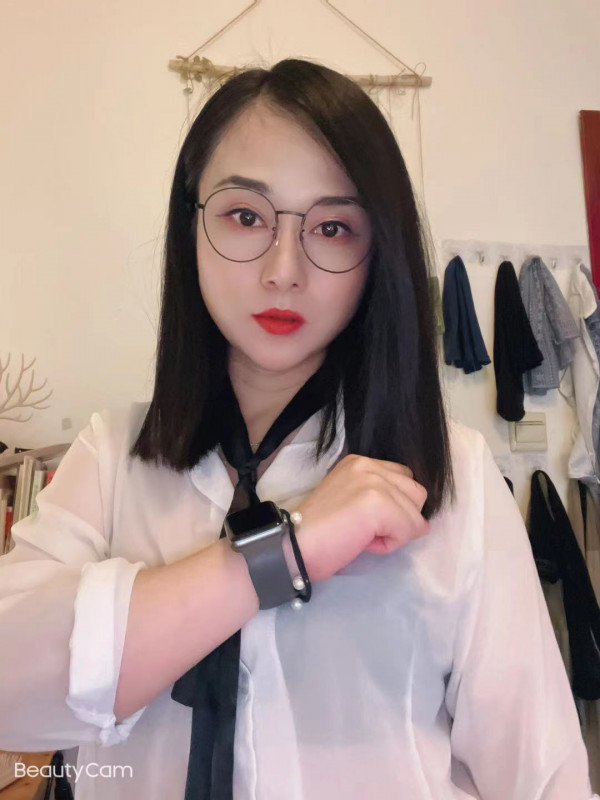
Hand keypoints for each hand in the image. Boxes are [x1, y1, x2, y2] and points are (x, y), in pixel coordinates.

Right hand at [293, 454, 429, 582]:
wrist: (291, 546)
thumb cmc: (317, 533)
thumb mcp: (349, 500)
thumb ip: (375, 495)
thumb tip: (412, 516)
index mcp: (359, 462)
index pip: (403, 479)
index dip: (393, 506)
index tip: (365, 520)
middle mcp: (368, 465)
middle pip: (416, 493)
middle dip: (400, 517)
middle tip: (367, 531)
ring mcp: (374, 481)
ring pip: (416, 512)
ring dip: (397, 531)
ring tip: (365, 536)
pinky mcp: (378, 503)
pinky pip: (411, 528)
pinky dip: (392, 543)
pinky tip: (365, 542)